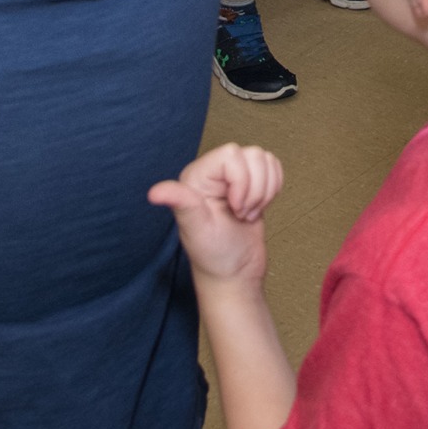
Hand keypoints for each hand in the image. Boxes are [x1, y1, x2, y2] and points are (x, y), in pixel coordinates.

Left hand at [147, 144, 283, 285]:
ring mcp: (235, 178)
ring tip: (248, 212)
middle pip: (252, 155)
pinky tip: (258, 208)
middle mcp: (215, 173)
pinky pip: (273, 169)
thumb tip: (154, 193)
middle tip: (240, 212)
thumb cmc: (213, 256)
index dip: (241, 180)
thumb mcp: (196, 229)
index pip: (231, 154)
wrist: (235, 274)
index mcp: (197, 177)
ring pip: (265, 160)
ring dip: (264, 190)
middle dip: (255, 188)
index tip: (235, 207)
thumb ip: (180, 203)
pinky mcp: (253, 185)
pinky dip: (273, 189)